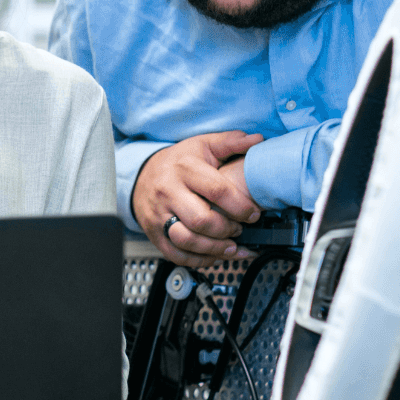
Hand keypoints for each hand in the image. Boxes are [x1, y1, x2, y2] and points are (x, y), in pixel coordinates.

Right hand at [133, 131, 265, 266]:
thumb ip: (230, 142)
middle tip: (239, 229)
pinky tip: (213, 256)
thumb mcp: (202, 145)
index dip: (240, 206)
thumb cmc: (177, 162)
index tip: (253, 213)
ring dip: (215, 249)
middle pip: (202, 220)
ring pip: (187, 241)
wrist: (141, 176)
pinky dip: (198, 260)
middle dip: (227, 230)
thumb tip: (257, 139)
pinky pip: (176, 254)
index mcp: (185, 169)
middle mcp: (169, 192)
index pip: (217, 191)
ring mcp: (159, 215)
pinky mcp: (154, 233)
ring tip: (231, 246)